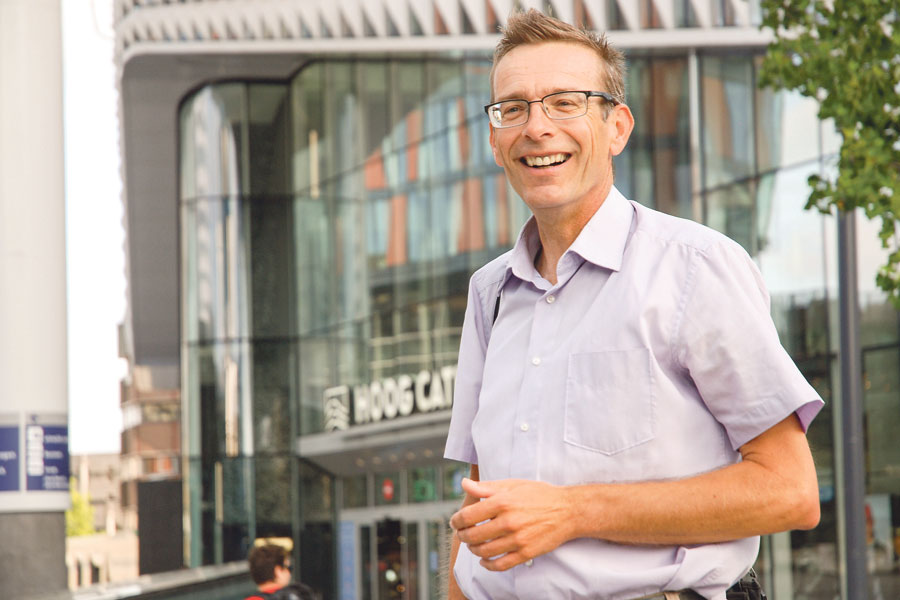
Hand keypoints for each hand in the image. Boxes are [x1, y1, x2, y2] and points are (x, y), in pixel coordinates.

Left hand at [449, 478, 574, 570]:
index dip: (456, 520)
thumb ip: (485, 487)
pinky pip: (501, 564)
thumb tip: (463, 483)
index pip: (468, 516)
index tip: (455, 522)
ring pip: (484, 551)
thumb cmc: (539, 494)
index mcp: (502, 502)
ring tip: (473, 545)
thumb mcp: (512, 484)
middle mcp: (508, 521)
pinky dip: (488, 565)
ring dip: (473, 550)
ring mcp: (517, 539)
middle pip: (473, 535)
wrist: (568, 510)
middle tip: (462, 534)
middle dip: (462, 536)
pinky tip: (484, 560)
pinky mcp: (526, 553)